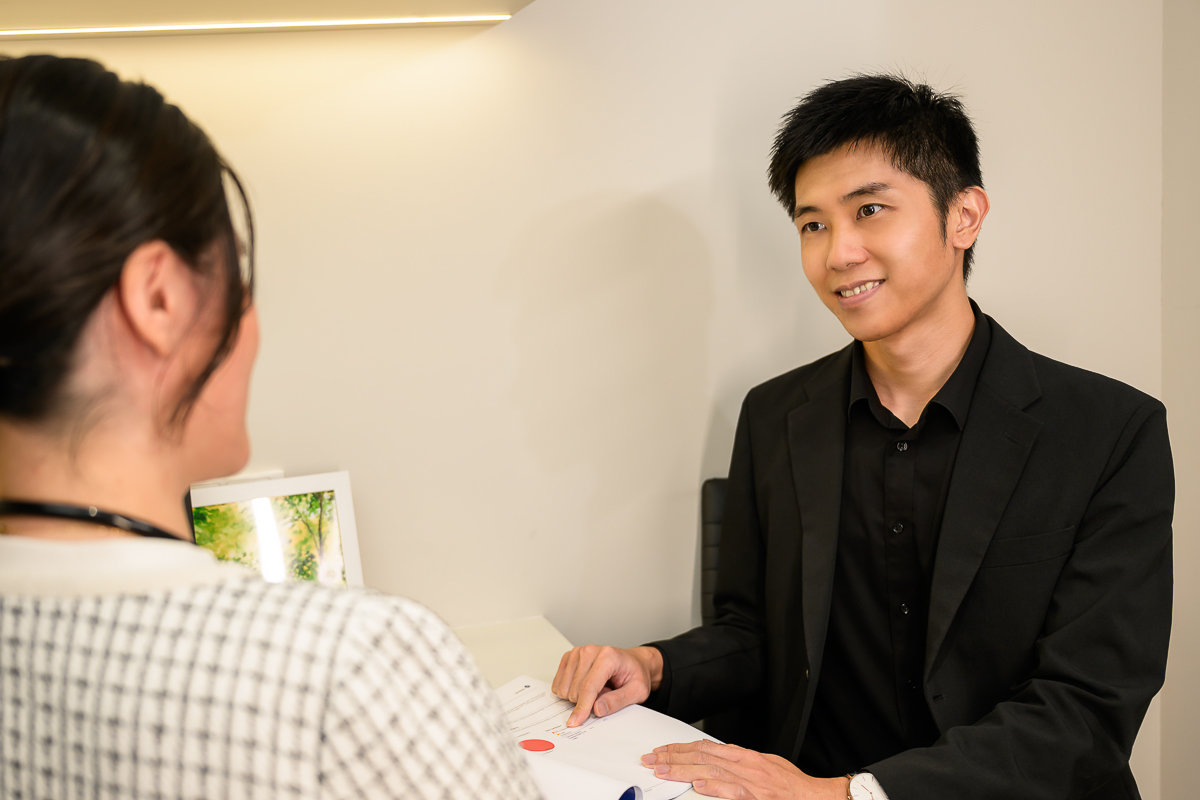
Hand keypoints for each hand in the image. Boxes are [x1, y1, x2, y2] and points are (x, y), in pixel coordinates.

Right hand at [551, 644, 662, 726]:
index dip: (582, 708)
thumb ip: (618, 701)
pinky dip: (569, 690)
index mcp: (608, 656)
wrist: (633, 662)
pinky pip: (558, 683)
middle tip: (604, 694)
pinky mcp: (569, 657)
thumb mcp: (637, 691)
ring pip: (564, 688)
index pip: (589, 687)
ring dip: (577, 696)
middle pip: (575, 690)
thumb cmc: (634, 674)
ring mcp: (578, 652)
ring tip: (596, 688)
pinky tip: (583, 685)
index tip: (575, 722)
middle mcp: (590, 651)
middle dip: (586, 702)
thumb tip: (597, 709)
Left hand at [640, 740, 849, 799]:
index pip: (705, 747)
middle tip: (649, 759)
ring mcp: (750, 781)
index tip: (661, 750)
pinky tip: (698, 784)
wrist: (814, 797)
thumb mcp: (764, 765)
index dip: (681, 748)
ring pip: (711, 770)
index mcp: (745, 756)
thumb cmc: (791, 785)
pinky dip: (715, 786)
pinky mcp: (756, 797)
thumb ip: (740, 764)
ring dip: (683, 770)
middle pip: (702, 756)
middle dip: (673, 757)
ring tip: (661, 770)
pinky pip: (733, 791)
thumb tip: (718, 761)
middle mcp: (745, 765)